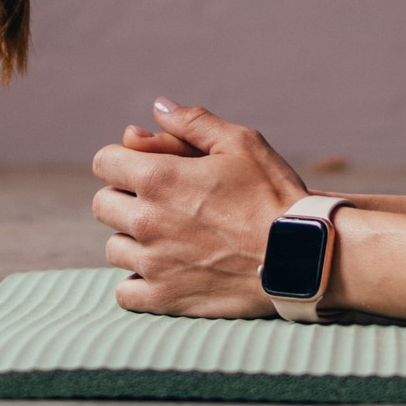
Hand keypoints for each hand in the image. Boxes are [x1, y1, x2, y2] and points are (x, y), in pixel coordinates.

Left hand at [91, 98, 309, 317]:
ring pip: (114, 247)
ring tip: (171, 236)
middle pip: (103, 204)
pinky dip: (138, 281)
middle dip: (127, 196)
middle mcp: (147, 220)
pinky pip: (125, 291)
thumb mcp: (241, 143)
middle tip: (164, 201)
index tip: (149, 167)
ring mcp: (153, 263)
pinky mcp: (165, 298)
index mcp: (159, 177)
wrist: (302, 255)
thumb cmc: (274, 194)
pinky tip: (165, 269)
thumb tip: (157, 108)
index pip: (104, 161)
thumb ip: (193, 123)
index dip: (124, 159)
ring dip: (134, 239)